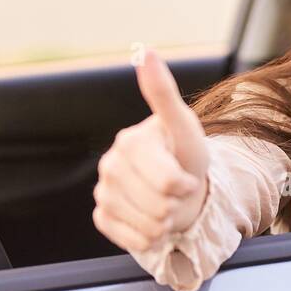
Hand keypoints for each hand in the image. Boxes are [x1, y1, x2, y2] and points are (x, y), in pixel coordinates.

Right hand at [92, 48, 209, 252]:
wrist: (181, 186)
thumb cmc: (185, 154)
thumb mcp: (184, 126)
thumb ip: (164, 93)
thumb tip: (146, 50)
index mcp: (130, 142)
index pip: (169, 182)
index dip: (186, 183)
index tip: (187, 174)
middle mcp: (110, 165)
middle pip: (159, 208)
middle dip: (177, 204)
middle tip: (176, 191)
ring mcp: (104, 193)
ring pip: (148, 227)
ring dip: (167, 222)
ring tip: (166, 204)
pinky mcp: (103, 217)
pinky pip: (132, 240)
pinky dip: (150, 237)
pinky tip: (152, 220)